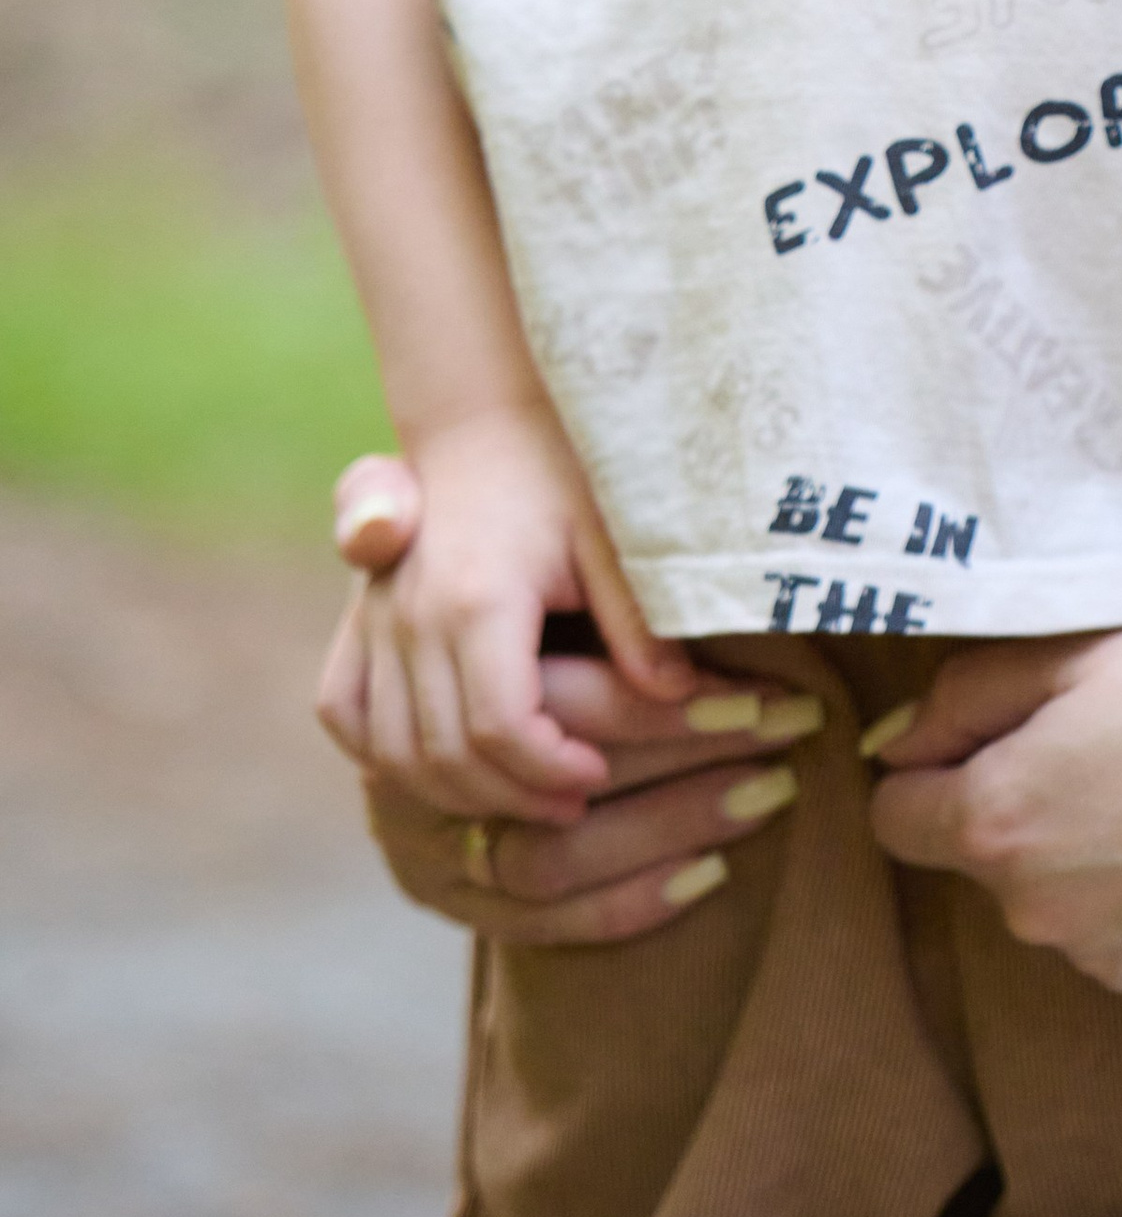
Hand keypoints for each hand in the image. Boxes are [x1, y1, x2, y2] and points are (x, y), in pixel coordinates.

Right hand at [327, 451, 821, 943]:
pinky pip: (343, 710)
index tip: (598, 777)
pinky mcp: (355, 618)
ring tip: (523, 792)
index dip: (550, 769)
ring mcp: (373, 617)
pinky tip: (439, 764)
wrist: (487, 415)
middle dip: (513, 795)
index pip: (502, 728)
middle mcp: (411, 615)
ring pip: (392, 749)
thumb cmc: (562, 473)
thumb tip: (682, 697)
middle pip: (446, 754)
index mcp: (479, 598)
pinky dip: (381, 752)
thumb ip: (639, 623)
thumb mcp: (614, 538)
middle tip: (575, 801)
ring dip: (454, 790)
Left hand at [869, 624, 1121, 1015]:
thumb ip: (969, 694)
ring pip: (1063, 902)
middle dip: (1029, 807)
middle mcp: (1030, 912)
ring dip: (1092, 860)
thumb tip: (901, 742)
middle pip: (989, 856)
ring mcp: (1098, 964)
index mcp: (994, 822)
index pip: (897, 816)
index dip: (932, 767)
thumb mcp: (1080, 654)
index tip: (991, 737)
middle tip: (1114, 749)